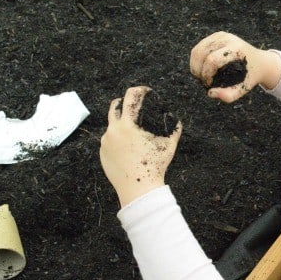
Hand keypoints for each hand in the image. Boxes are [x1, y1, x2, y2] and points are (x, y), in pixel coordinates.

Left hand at [100, 86, 181, 206]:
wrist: (137, 189)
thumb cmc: (155, 166)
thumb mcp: (168, 146)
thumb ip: (174, 130)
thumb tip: (178, 121)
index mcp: (128, 125)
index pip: (130, 97)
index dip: (138, 90)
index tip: (144, 91)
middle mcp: (113, 130)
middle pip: (114, 106)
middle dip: (123, 102)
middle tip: (133, 105)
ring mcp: (105, 141)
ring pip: (112, 125)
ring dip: (121, 124)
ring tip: (134, 133)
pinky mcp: (102, 152)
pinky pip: (109, 141)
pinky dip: (118, 140)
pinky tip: (128, 149)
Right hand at [190, 31, 280, 102]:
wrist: (260, 61)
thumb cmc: (251, 77)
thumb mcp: (244, 89)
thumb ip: (229, 96)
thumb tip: (210, 93)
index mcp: (236, 49)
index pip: (212, 60)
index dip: (206, 74)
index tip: (208, 85)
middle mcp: (228, 39)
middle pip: (201, 53)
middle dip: (197, 70)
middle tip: (201, 82)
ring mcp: (222, 35)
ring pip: (197, 49)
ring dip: (194, 65)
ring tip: (200, 77)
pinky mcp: (217, 35)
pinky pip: (199, 47)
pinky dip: (196, 60)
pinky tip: (201, 70)